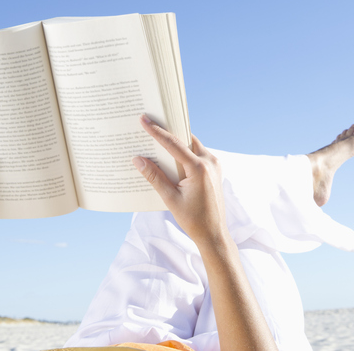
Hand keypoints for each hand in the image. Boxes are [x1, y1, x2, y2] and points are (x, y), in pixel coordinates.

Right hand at [132, 115, 227, 247]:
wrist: (214, 233)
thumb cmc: (193, 219)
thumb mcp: (170, 198)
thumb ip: (154, 177)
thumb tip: (138, 160)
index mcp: (199, 168)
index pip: (174, 144)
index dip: (157, 131)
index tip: (144, 120)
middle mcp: (210, 162)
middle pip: (185, 139)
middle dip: (168, 132)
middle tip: (151, 123)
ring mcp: (215, 165)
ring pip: (192, 145)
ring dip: (176, 143)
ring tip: (158, 139)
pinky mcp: (215, 170)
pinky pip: (197, 154)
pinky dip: (184, 152)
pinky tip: (170, 156)